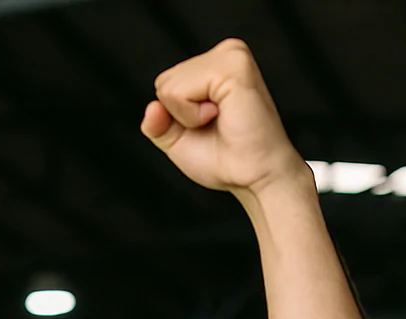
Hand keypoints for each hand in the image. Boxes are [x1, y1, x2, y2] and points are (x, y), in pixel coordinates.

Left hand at [141, 39, 308, 197]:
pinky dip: (191, 115)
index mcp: (216, 64)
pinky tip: (221, 115)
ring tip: (220, 120)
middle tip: (216, 124)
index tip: (208, 125)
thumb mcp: (178, 140)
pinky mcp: (233, 67)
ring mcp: (231, 56)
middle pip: (163, 82)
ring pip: (168, 86)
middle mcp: (226, 53)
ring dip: (187, 116)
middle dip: (179, 114)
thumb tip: (151, 108)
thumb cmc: (226, 160)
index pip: (165, 83)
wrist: (254, 177)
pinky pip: (179, 92)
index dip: (176, 116)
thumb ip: (157, 123)